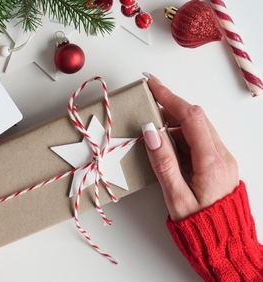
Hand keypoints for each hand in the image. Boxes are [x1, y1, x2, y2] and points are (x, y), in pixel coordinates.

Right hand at [141, 74, 238, 220]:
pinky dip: (180, 138)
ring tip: (150, 132)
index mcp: (212, 161)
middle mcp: (221, 155)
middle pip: (195, 118)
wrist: (224, 243)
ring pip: (196, 129)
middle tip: (145, 105)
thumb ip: (163, 162)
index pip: (190, 117)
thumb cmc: (199, 224)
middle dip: (169, 107)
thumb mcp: (175, 196)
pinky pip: (198, 142)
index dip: (170, 97)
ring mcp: (222, 159)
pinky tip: (165, 148)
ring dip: (173, 125)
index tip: (151, 84)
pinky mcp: (218, 164)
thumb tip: (151, 131)